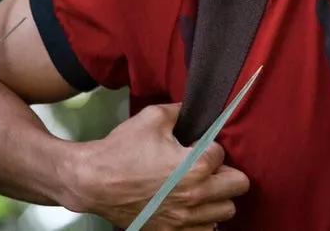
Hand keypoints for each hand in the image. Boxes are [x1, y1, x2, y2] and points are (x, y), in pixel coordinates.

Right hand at [68, 103, 248, 228]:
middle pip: (238, 185)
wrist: (91, 182)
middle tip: (208, 167)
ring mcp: (184, 218)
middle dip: (226, 172)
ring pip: (226, 212)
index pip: (222, 153)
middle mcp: (195, 195)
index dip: (209, 146)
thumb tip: (196, 108)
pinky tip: (189, 206)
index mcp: (195, 166)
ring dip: (218, 197)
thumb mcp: (152, 118)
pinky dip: (202, 220)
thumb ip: (181, 111)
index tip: (195, 146)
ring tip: (201, 187)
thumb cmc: (121, 150)